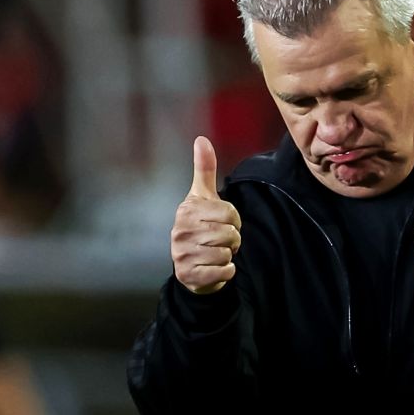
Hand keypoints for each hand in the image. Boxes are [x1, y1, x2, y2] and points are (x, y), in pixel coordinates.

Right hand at [172, 137, 241, 294]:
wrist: (191, 266)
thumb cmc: (200, 226)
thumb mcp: (202, 197)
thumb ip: (204, 170)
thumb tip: (201, 139)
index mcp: (186, 210)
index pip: (230, 214)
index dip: (234, 220)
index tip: (223, 223)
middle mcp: (180, 231)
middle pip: (230, 234)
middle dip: (232, 240)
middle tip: (220, 241)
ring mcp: (182, 255)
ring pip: (227, 253)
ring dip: (228, 256)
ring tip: (215, 253)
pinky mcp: (189, 275)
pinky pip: (224, 271)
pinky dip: (226, 272)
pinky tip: (214, 267)